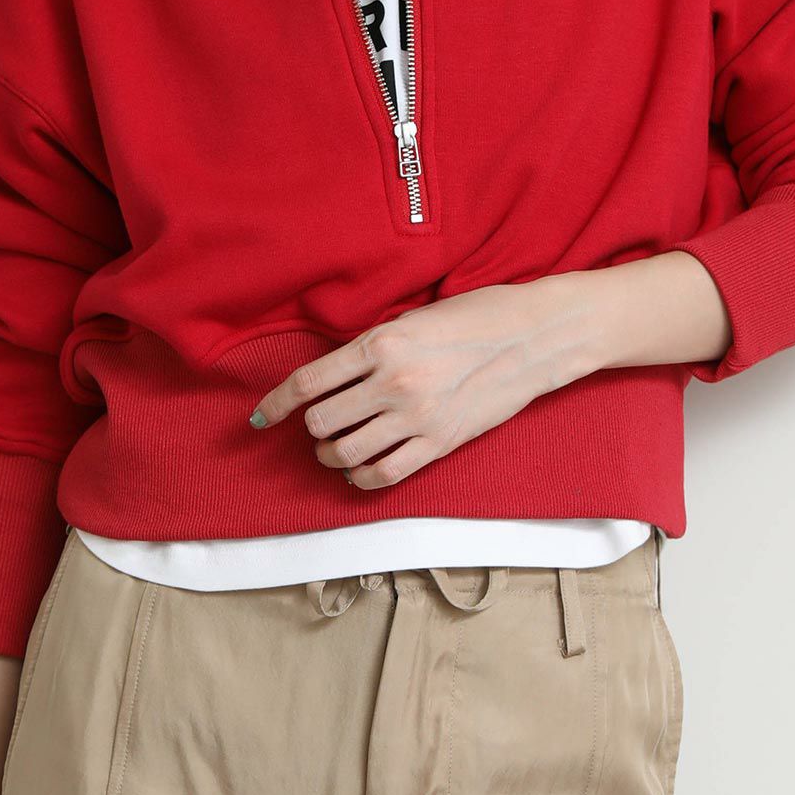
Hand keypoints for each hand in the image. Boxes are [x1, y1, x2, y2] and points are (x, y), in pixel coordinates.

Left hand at [249, 278, 601, 490]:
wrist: (535, 336)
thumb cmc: (477, 316)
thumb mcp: (413, 318)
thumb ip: (371, 346)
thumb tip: (332, 375)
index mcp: (380, 343)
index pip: (308, 383)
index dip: (274, 404)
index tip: (259, 418)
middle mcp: (393, 382)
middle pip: (320, 422)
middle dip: (311, 428)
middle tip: (318, 426)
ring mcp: (417, 417)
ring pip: (346, 453)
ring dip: (332, 455)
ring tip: (336, 449)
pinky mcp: (440, 443)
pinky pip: (384, 475)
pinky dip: (361, 479)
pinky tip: (359, 471)